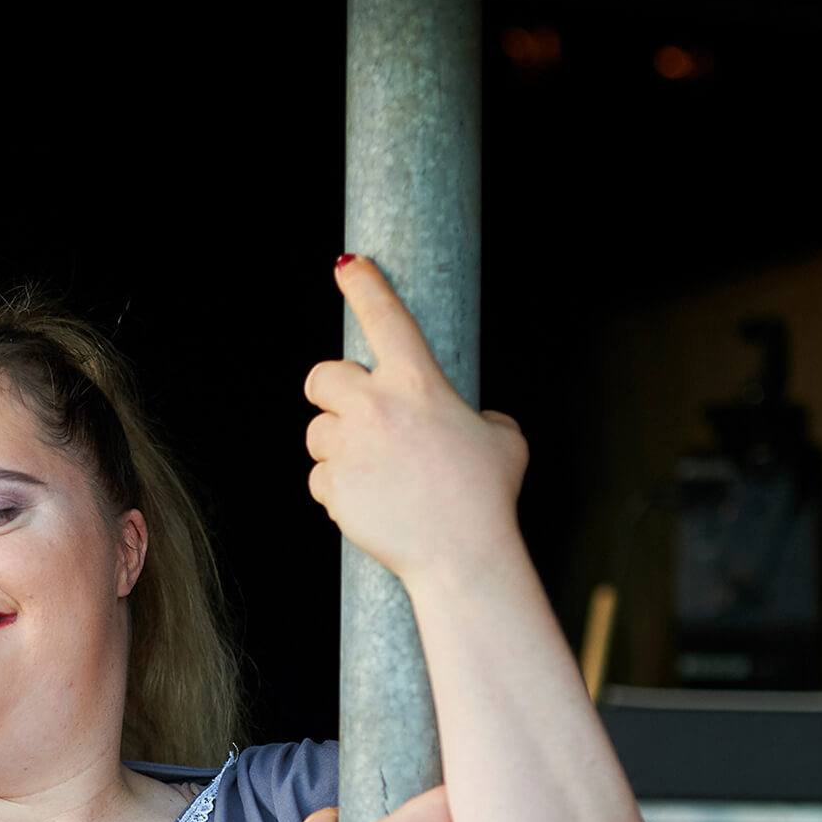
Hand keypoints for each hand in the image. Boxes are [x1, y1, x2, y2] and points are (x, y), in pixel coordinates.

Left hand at [302, 255, 527, 581]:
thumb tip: (473, 424)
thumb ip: (481, 419)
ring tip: (377, 474)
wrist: (460, 556)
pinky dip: (337, 490)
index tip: (348, 265)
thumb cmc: (486, 497)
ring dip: (336, 447)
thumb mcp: (504, 441)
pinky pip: (319, 478)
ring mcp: (348, 446)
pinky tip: (371, 503)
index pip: (386, 318)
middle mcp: (375, 407)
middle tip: (356, 416)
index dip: (364, 285)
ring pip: (317, 432)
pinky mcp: (332, 485)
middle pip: (321, 377)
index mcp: (418, 383)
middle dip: (332, 393)